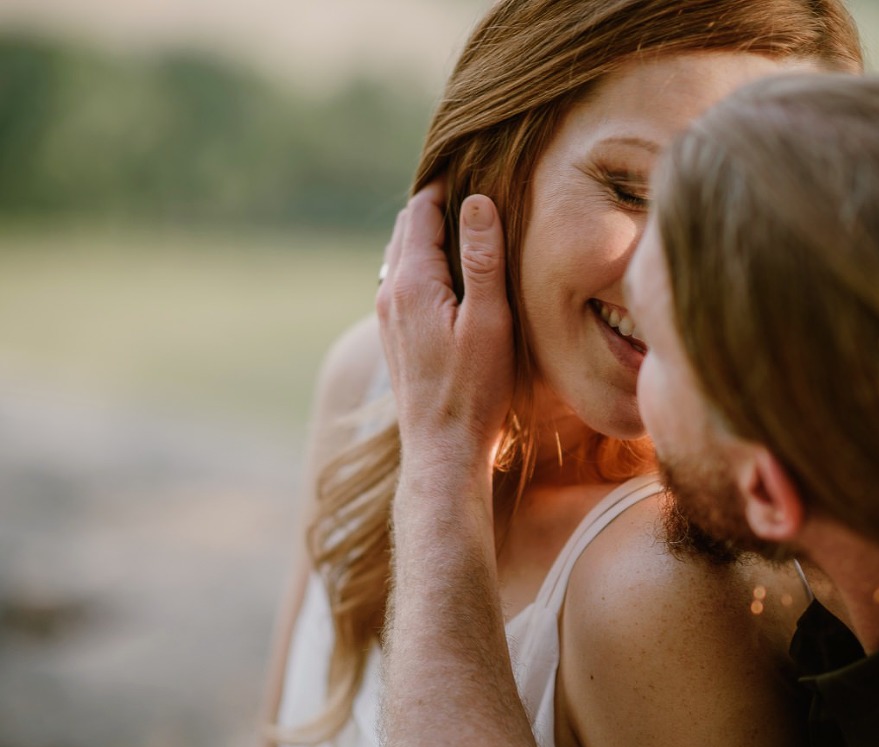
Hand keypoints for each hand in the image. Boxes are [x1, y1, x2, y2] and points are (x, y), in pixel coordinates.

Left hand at [375, 182, 512, 469]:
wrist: (443, 450)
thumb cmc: (475, 389)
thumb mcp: (490, 320)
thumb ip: (483, 259)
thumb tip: (476, 200)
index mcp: (413, 283)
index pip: (422, 211)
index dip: (447, 185)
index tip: (474, 166)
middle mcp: (391, 294)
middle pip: (407, 228)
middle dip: (436, 204)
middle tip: (473, 188)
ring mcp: (388, 316)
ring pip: (403, 255)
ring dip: (429, 235)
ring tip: (466, 225)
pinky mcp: (395, 336)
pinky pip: (404, 281)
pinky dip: (425, 263)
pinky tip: (452, 273)